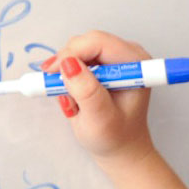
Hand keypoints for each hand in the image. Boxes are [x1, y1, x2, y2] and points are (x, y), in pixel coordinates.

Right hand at [50, 30, 155, 168]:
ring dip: (66, 73)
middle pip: (86, 42)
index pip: (98, 42)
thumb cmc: (115, 137)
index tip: (53, 74)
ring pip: (77, 50)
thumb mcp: (100, 120)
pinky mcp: (102, 64)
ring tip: (72, 100)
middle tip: (57, 89)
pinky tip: (73, 96)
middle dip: (66, 64)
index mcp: (135, 64)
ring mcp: (114, 58)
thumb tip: (69, 64)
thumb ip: (87, 92)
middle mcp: (126, 55)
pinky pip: (75, 60)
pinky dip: (67, 77)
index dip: (72, 53)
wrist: (119, 146)